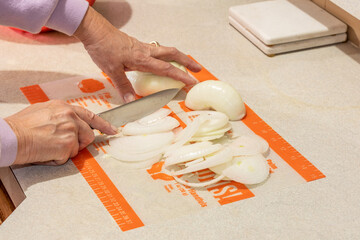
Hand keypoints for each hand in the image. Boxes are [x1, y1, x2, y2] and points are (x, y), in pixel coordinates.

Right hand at [4, 100, 116, 165]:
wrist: (10, 136)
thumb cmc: (21, 126)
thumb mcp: (42, 111)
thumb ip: (60, 116)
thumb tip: (69, 123)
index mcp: (64, 107)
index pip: (90, 116)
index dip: (103, 124)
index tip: (113, 130)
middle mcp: (70, 116)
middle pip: (88, 135)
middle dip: (78, 143)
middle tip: (61, 145)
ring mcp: (70, 130)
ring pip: (78, 148)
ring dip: (65, 151)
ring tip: (48, 146)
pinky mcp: (67, 144)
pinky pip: (67, 157)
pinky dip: (56, 159)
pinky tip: (44, 152)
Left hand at [74, 7, 201, 102]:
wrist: (95, 31)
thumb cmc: (103, 47)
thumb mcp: (111, 70)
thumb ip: (123, 86)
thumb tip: (132, 102)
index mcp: (142, 59)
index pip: (167, 68)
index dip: (181, 76)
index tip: (192, 82)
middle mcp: (146, 52)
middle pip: (173, 54)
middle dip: (187, 61)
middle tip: (197, 69)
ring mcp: (143, 47)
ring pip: (166, 51)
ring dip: (178, 57)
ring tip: (185, 65)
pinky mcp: (137, 46)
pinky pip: (157, 51)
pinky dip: (166, 56)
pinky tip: (163, 62)